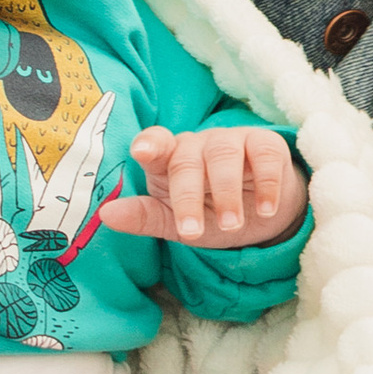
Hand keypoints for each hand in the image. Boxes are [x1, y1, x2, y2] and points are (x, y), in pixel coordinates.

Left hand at [98, 125, 305, 247]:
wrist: (261, 213)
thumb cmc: (209, 213)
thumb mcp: (175, 223)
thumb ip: (144, 217)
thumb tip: (106, 215)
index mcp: (168, 159)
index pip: (155, 144)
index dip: (149, 145)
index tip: (142, 152)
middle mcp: (197, 144)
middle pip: (187, 160)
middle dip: (188, 198)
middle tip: (194, 233)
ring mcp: (231, 140)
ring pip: (224, 154)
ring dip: (227, 193)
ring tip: (231, 225)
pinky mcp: (265, 144)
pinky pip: (263, 155)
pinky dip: (266, 184)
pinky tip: (265, 210)